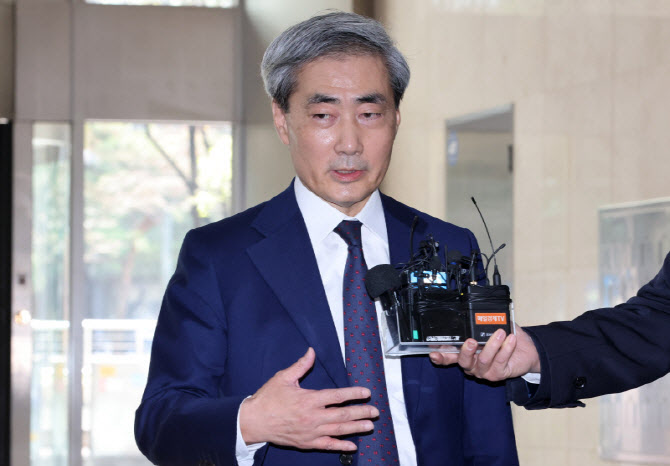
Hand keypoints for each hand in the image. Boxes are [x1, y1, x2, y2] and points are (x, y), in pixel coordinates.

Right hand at [239, 347, 377, 450]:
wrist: (254, 421)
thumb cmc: (268, 399)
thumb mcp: (283, 378)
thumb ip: (300, 365)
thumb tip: (311, 352)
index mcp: (309, 399)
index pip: (337, 396)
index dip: (354, 394)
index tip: (366, 393)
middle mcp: (313, 417)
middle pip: (342, 415)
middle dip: (361, 412)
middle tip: (375, 411)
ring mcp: (310, 432)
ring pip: (338, 431)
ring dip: (356, 428)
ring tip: (370, 426)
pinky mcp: (306, 442)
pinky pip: (327, 446)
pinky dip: (341, 446)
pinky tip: (352, 446)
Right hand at [428, 325, 540, 380]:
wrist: (528, 350)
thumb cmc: (506, 337)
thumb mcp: (491, 327)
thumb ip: (482, 323)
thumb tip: (478, 313)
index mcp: (466, 353)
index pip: (449, 356)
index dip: (441, 356)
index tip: (434, 353)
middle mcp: (472, 365)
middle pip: (463, 362)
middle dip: (466, 351)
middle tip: (471, 341)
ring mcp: (484, 372)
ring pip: (482, 361)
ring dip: (491, 346)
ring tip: (500, 333)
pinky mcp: (498, 375)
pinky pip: (499, 362)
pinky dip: (505, 349)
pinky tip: (510, 340)